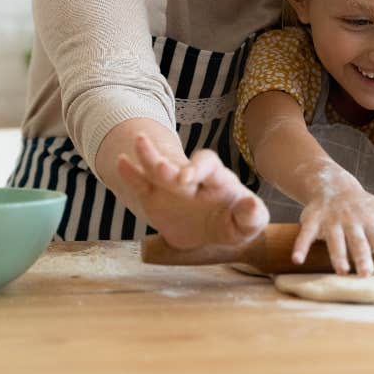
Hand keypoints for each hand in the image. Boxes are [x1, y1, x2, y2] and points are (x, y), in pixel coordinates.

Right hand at [116, 134, 268, 249]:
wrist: (214, 230)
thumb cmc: (236, 221)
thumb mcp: (250, 223)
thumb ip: (252, 215)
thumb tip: (250, 205)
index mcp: (217, 178)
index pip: (208, 164)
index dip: (197, 167)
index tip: (187, 178)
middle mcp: (192, 177)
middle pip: (179, 165)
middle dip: (170, 166)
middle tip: (161, 169)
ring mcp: (171, 186)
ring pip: (157, 168)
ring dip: (149, 156)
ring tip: (138, 143)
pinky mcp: (155, 198)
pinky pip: (141, 184)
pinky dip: (130, 174)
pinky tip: (120, 161)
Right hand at [293, 173, 373, 276]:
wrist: (332, 184)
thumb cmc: (365, 204)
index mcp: (371, 221)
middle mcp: (353, 220)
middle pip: (359, 240)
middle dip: (363, 255)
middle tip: (367, 274)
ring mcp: (332, 219)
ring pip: (335, 238)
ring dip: (337, 254)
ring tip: (342, 272)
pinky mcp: (313, 218)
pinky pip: (306, 232)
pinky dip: (301, 245)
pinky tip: (298, 259)